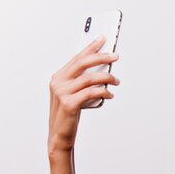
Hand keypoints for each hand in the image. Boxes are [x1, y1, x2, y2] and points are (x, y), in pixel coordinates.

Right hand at [47, 36, 119, 153]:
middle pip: (83, 64)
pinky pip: (91, 93)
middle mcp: (58, 82)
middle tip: (115, 56)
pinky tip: (110, 94)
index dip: (90, 47)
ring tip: (116, 81)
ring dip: (107, 77)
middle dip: (101, 57)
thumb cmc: (69, 114)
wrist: (59, 135)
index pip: (77, 58)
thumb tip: (103, 69)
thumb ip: (83, 82)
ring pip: (89, 78)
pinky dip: (103, 91)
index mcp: (58, 77)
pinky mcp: (69, 104)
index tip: (102, 38)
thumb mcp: (74, 94)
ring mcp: (62, 93)